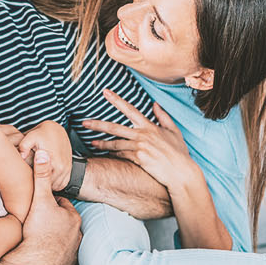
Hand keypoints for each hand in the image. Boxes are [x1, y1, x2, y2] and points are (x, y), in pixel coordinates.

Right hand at [16, 150, 81, 264]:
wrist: (34, 264)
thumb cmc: (38, 232)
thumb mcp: (39, 199)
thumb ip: (41, 176)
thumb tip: (43, 153)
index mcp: (73, 217)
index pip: (61, 206)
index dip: (49, 205)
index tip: (38, 207)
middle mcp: (77, 235)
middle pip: (63, 224)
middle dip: (53, 223)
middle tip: (36, 223)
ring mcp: (72, 254)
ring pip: (64, 243)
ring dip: (54, 241)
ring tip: (39, 240)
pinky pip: (61, 263)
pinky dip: (55, 261)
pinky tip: (44, 260)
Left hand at [17, 120, 73, 191]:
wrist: (56, 129)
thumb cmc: (42, 133)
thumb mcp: (31, 136)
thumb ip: (24, 146)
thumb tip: (21, 156)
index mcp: (53, 161)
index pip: (43, 183)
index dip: (34, 184)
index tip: (28, 180)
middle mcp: (62, 167)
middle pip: (49, 186)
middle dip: (41, 185)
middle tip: (32, 181)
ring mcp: (67, 169)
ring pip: (56, 186)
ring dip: (48, 185)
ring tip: (39, 179)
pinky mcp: (69, 170)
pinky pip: (62, 184)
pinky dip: (55, 183)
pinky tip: (46, 178)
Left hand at [81, 88, 199, 190]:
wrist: (181, 172)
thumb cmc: (178, 153)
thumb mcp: (174, 131)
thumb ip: (163, 117)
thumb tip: (154, 104)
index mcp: (149, 126)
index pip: (129, 109)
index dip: (116, 100)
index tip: (105, 92)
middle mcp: (143, 135)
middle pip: (115, 127)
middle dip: (98, 124)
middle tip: (84, 122)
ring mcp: (140, 147)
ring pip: (115, 143)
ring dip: (102, 144)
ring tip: (91, 143)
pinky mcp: (138, 159)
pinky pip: (121, 155)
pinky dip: (114, 154)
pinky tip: (107, 154)